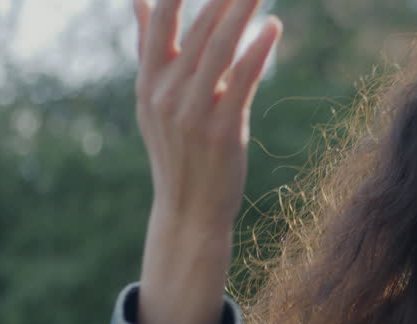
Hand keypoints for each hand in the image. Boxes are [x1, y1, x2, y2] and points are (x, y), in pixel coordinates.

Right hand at [131, 0, 280, 323]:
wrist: (189, 210)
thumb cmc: (178, 151)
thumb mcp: (155, 102)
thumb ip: (151, 49)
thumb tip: (141, 2)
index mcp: (149, 82)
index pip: (162, 22)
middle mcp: (167, 93)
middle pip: (197, 31)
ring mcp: (192, 112)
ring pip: (219, 50)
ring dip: (241, 13)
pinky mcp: (222, 129)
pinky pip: (241, 81)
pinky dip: (258, 52)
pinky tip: (274, 29)